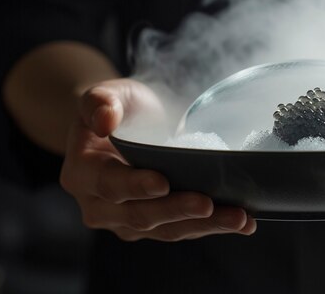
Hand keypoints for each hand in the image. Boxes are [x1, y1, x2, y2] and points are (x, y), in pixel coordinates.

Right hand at [60, 78, 255, 240]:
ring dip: (204, 226)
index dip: (135, 186)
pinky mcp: (156, 225)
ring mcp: (128, 221)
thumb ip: (99, 102)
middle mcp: (100, 206)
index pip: (108, 184)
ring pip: (167, 229)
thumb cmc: (120, 108)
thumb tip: (104, 121)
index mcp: (82, 174)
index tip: (163, 183)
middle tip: (209, 204)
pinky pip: (184, 230)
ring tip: (238, 218)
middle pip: (140, 215)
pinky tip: (242, 222)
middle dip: (177, 210)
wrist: (132, 125)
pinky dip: (212, 227)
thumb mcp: (108, 94)